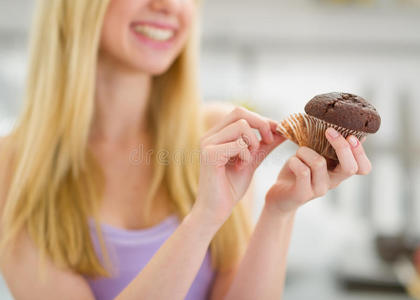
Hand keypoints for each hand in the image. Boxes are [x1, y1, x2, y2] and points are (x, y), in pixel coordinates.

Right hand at [193, 107, 285, 225]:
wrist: (215, 210)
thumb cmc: (230, 187)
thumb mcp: (251, 160)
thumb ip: (264, 145)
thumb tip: (283, 130)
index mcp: (216, 135)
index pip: (240, 113)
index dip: (261, 120)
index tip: (277, 132)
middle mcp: (209, 136)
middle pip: (239, 112)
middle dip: (261, 124)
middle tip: (270, 141)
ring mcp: (207, 144)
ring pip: (241, 125)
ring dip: (253, 142)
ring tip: (249, 159)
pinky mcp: (210, 154)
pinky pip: (238, 143)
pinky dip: (246, 154)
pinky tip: (241, 167)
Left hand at [265, 127, 371, 214]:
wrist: (279, 195)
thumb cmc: (297, 171)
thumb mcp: (314, 154)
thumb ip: (329, 146)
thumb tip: (349, 129)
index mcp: (339, 171)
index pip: (364, 168)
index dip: (360, 152)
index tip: (350, 135)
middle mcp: (333, 182)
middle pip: (350, 167)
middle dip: (341, 146)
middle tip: (329, 131)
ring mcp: (319, 189)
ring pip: (319, 162)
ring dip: (305, 151)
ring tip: (298, 154)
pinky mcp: (303, 194)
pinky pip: (303, 171)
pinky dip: (294, 161)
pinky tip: (291, 162)